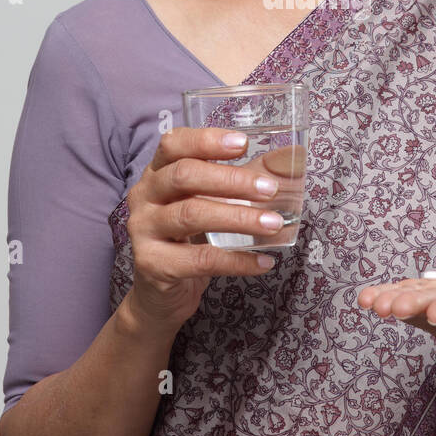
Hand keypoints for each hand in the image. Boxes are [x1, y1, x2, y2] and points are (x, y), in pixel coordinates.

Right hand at [124, 127, 286, 333]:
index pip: (173, 144)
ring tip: (273, 224)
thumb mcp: (211, 203)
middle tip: (270, 190)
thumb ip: (245, 179)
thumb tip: (293, 157)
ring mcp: (143, 231)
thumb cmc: (188, 239)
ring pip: (191, 215)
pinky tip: (262, 261)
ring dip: (239, 218)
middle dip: (231, 180)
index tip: (243, 143)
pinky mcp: (153, 265)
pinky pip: (200, 259)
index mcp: (156, 173)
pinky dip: (237, 261)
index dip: (207, 141)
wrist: (159, 294)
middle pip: (184, 176)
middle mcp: (144, 197)